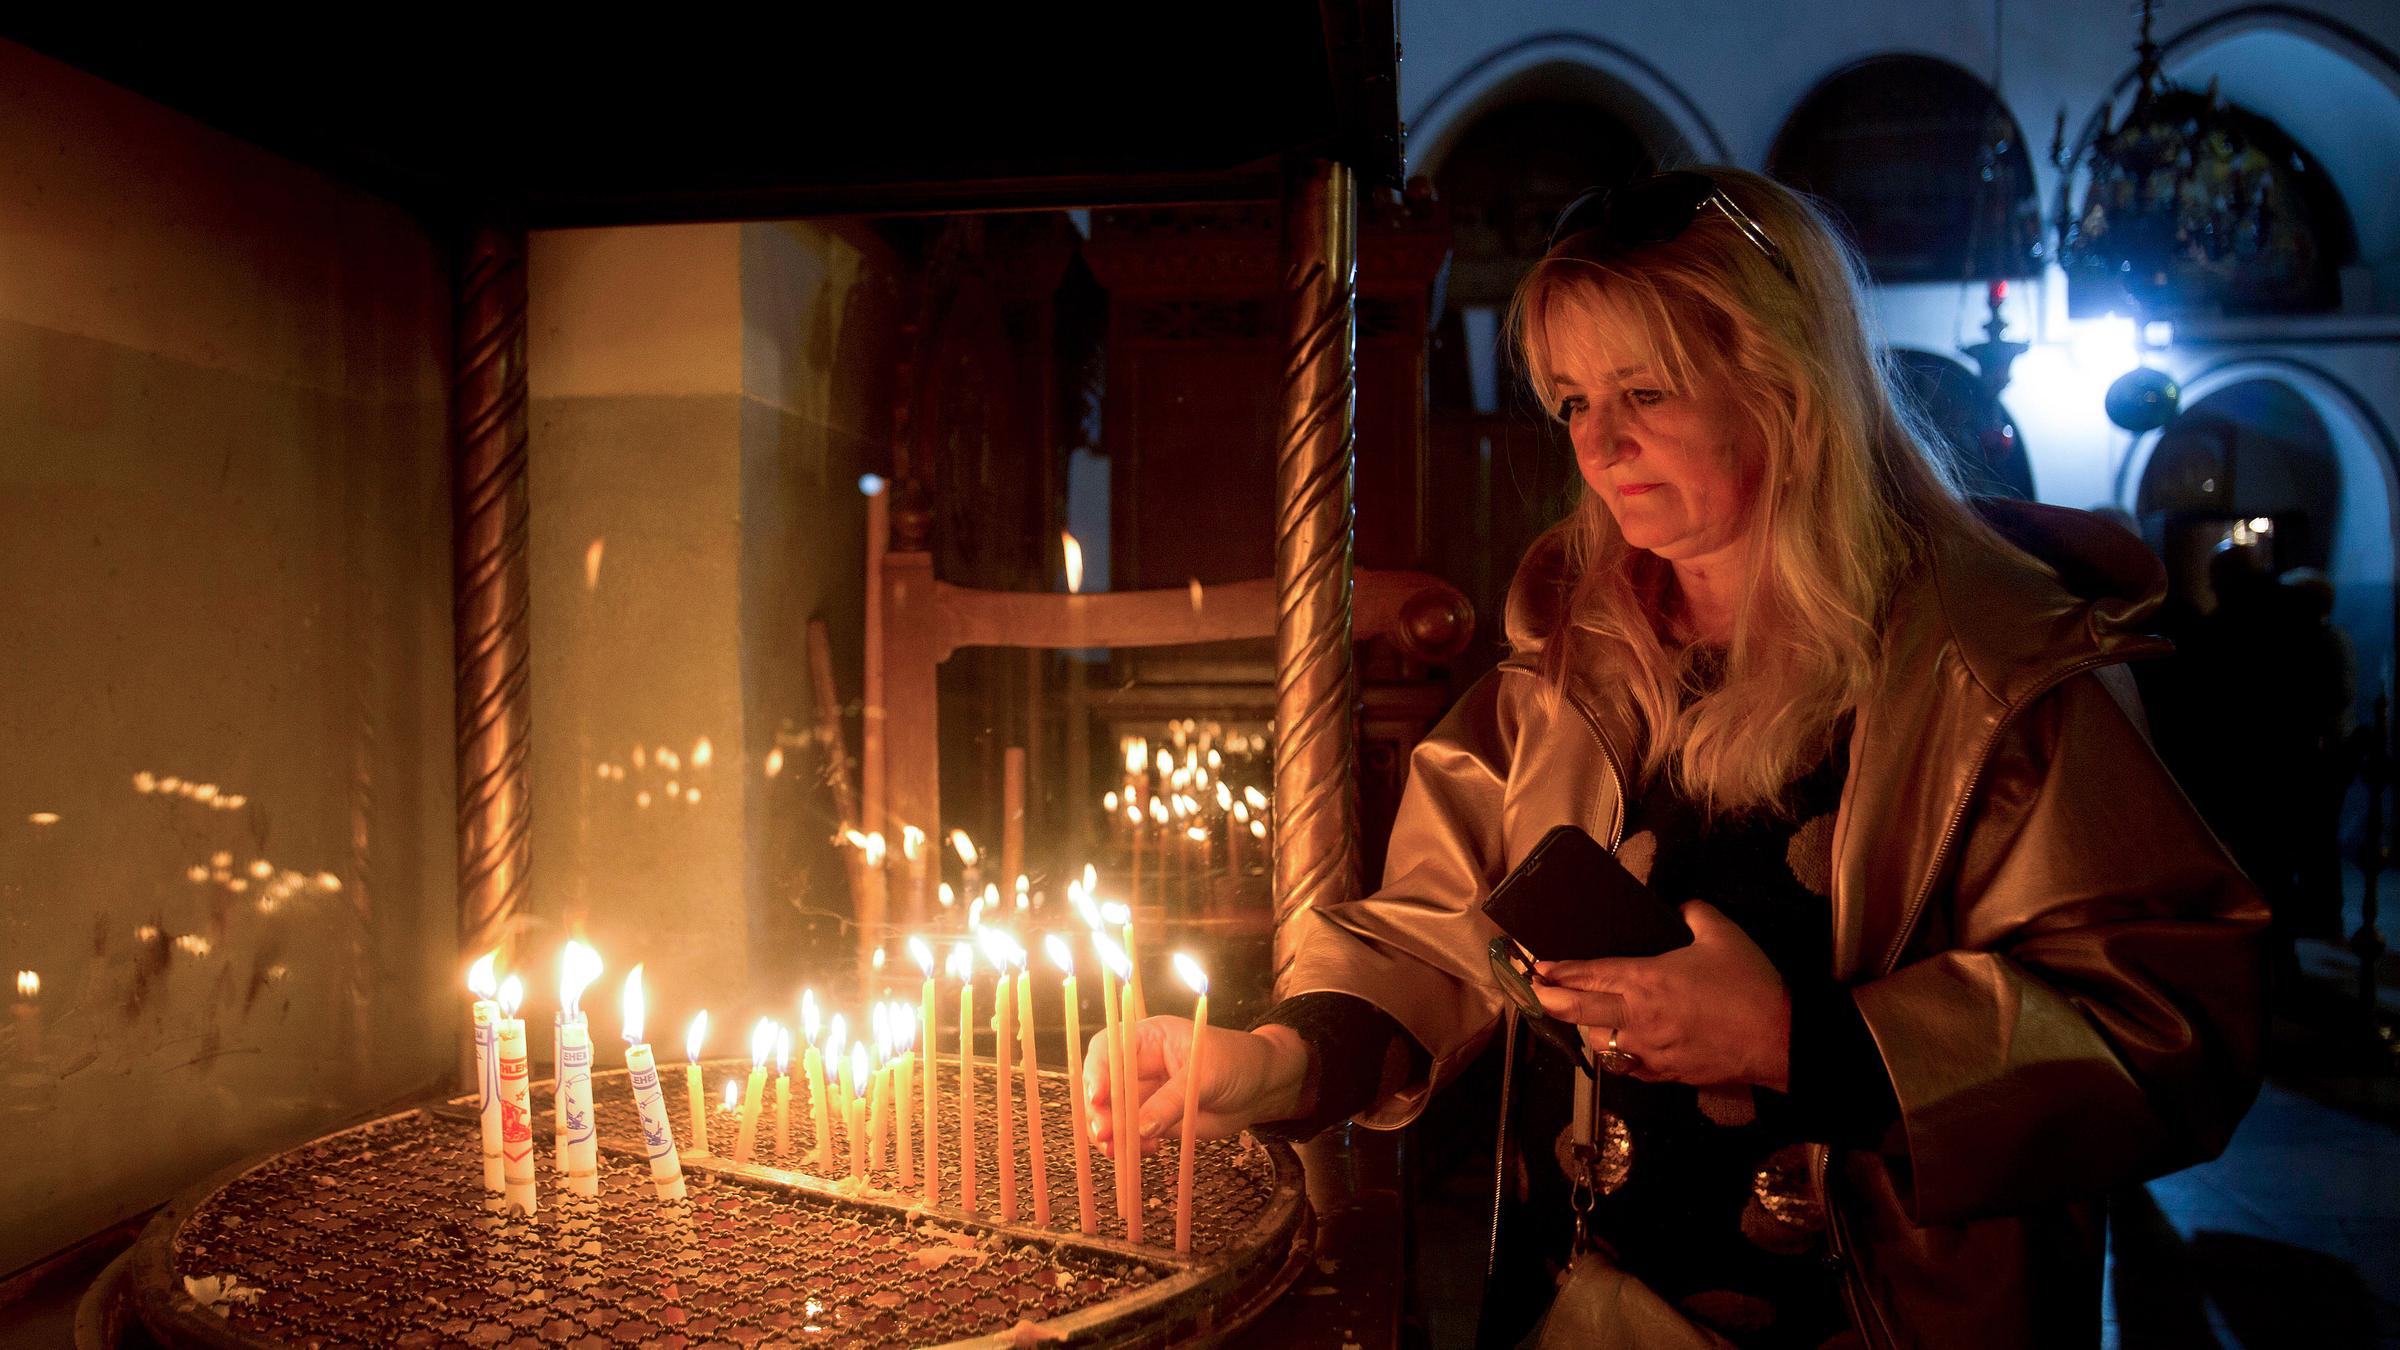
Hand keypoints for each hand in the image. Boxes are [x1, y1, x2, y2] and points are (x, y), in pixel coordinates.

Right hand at [1084, 1018, 1308, 1157]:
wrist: (1261, 1088)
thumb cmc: (1236, 1063)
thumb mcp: (1204, 1075)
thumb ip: (1170, 1100)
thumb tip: (1139, 1128)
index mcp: (1148, 1038)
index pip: (1109, 1049)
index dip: (1097, 1071)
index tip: (1097, 1098)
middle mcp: (1140, 1065)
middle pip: (1104, 1086)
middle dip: (1099, 1111)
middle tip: (1104, 1134)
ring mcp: (1146, 1094)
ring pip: (1113, 1114)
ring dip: (1111, 1134)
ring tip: (1119, 1151)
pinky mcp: (1155, 1119)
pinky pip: (1132, 1134)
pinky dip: (1131, 1146)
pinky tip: (1146, 1151)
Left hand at [1531, 900, 1791, 1090]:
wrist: (1780, 1039)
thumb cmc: (1748, 984)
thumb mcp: (1721, 933)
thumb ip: (1692, 913)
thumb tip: (1677, 909)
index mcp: (1645, 981)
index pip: (1587, 974)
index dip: (1556, 971)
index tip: (1535, 966)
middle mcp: (1637, 1019)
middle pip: (1577, 1011)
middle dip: (1549, 1000)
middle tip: (1532, 991)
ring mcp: (1649, 1051)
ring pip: (1599, 1043)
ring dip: (1585, 1028)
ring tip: (1579, 1015)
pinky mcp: (1665, 1074)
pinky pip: (1627, 1066)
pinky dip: (1617, 1054)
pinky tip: (1618, 1044)